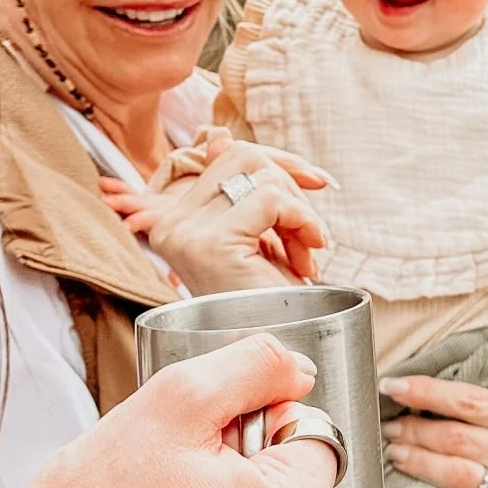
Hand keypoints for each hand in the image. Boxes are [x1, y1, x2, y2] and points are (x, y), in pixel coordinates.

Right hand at [100, 138, 326, 289]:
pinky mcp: (212, 243)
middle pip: (246, 156)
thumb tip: (219, 136)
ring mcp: (187, 233)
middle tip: (307, 239)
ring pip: (261, 175)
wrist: (276, 351)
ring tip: (303, 254)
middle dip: (291, 191)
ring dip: (299, 213)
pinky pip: (271, 200)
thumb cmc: (270, 300)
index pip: (229, 153)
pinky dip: (302, 222)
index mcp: (173, 219)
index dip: (280, 163)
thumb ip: (241, 186)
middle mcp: (171, 224)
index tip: (316, 184)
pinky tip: (307, 257)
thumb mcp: (258, 232)